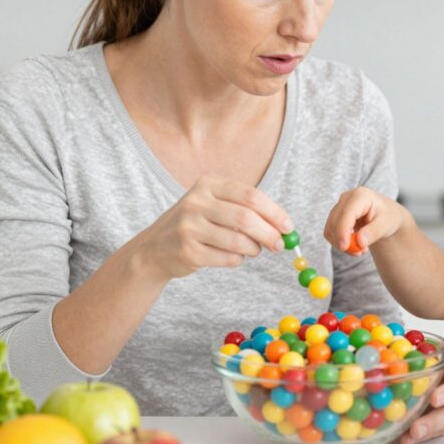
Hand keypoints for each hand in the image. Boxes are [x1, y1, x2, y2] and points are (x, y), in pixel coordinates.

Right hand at [132, 175, 291, 282]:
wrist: (154, 249)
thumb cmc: (196, 224)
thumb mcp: (214, 205)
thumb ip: (246, 210)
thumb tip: (284, 226)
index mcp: (207, 184)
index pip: (251, 196)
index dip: (274, 212)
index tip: (288, 227)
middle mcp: (196, 202)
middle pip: (247, 218)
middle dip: (270, 234)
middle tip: (280, 245)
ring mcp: (189, 227)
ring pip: (239, 241)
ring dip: (254, 249)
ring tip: (254, 250)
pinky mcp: (188, 251)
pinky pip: (228, 258)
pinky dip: (238, 260)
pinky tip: (233, 256)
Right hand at [324, 186, 408, 254]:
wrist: (387, 215)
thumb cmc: (388, 216)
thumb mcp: (386, 224)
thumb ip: (374, 232)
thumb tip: (360, 242)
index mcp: (361, 195)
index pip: (347, 213)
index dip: (343, 230)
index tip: (344, 247)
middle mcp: (346, 198)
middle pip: (335, 221)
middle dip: (343, 240)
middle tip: (359, 253)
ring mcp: (339, 206)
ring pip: (330, 228)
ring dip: (342, 243)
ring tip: (361, 249)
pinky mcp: (335, 215)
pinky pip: (331, 232)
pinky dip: (339, 242)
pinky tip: (354, 245)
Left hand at [400, 340, 443, 443]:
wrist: (416, 371)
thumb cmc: (425, 358)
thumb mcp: (429, 348)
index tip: (435, 398)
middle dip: (435, 420)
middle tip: (418, 426)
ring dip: (427, 431)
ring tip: (410, 435)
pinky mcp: (441, 426)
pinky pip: (433, 435)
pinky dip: (419, 438)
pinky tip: (406, 439)